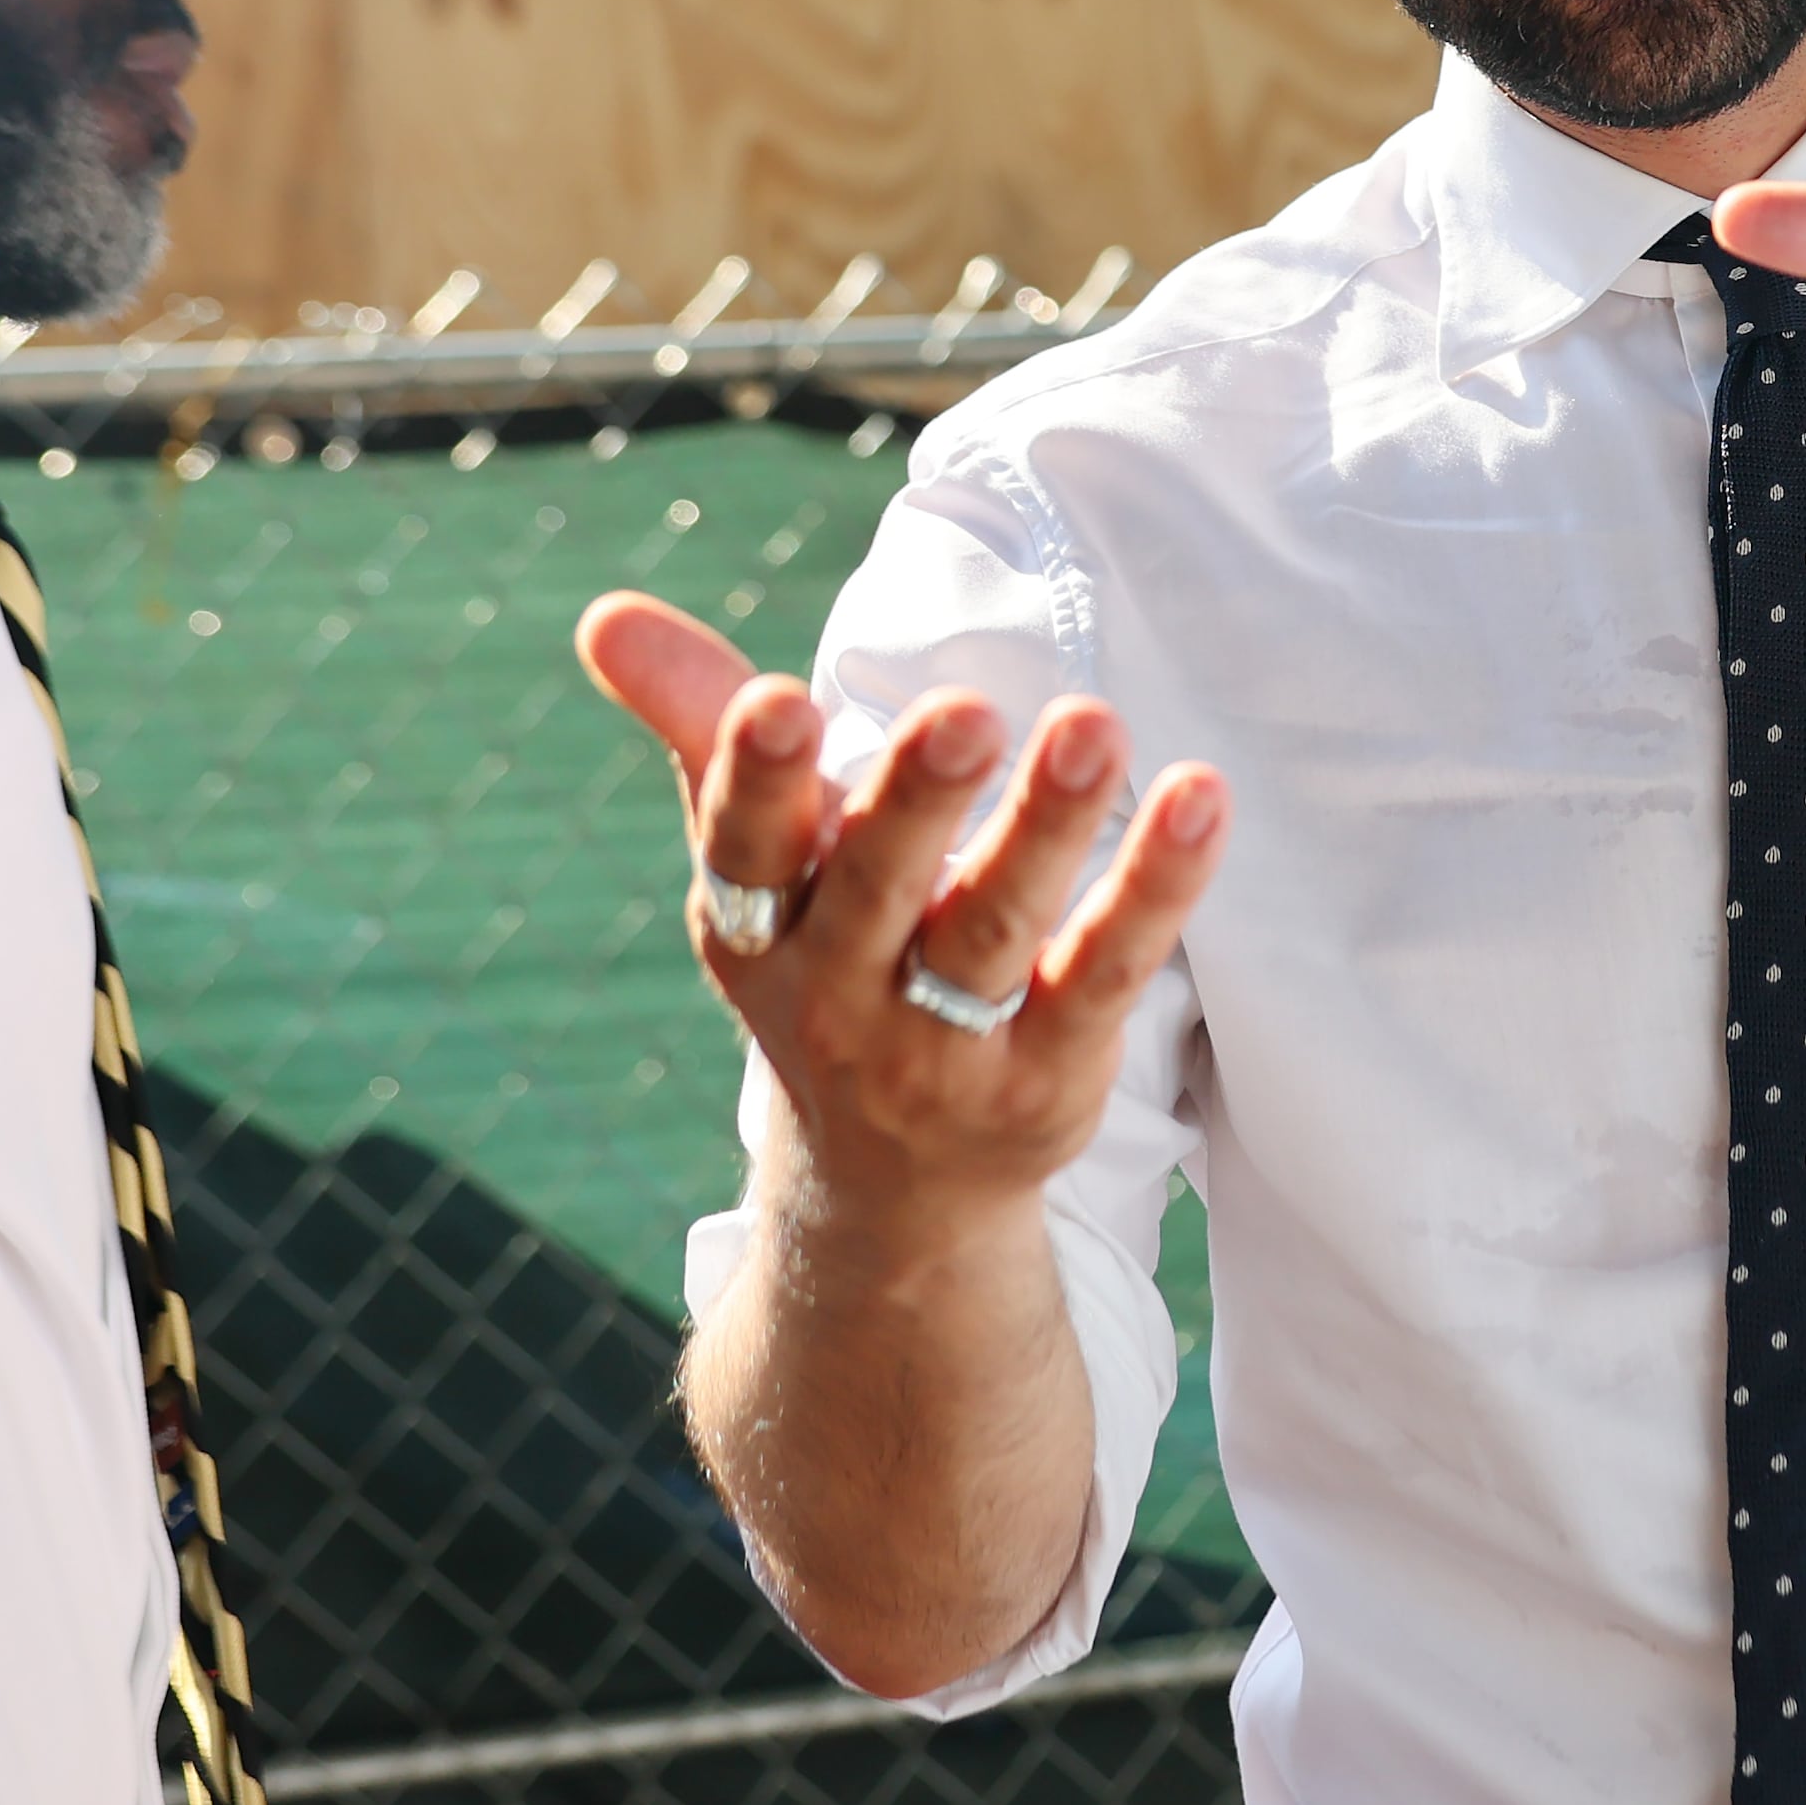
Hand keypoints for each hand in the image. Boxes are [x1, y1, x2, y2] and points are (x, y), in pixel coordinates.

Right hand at [580, 595, 1225, 1697]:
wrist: (892, 1189)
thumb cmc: (826, 961)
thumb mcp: (760, 863)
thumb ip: (699, 728)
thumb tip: (604, 615)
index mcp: (758, 929)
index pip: (746, 851)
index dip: (753, 781)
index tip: (779, 699)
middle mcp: (836, 997)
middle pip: (875, 890)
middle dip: (914, 802)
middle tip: (965, 710)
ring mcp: (942, 1051)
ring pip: (992, 934)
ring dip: (1044, 830)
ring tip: (1095, 728)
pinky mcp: (1046, 1082)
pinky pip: (1103, 977)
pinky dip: (1153, 892)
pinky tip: (1201, 800)